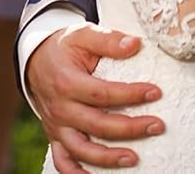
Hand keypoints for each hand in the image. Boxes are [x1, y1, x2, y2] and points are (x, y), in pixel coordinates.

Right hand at [28, 23, 163, 170]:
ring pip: (81, 150)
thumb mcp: (83, 34)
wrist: (36, 58)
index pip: (102, 93)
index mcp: (67, 82)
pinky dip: (77, 173)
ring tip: (133, 158)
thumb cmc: (65, 47)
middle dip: (130, 128)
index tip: (155, 93)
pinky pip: (63, 161)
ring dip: (107, 158)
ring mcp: (56, 125)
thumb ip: (109, 40)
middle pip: (96, 124)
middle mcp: (60, 108)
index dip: (130, 95)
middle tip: (157, 126)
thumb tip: (135, 44)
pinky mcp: (55, 136)